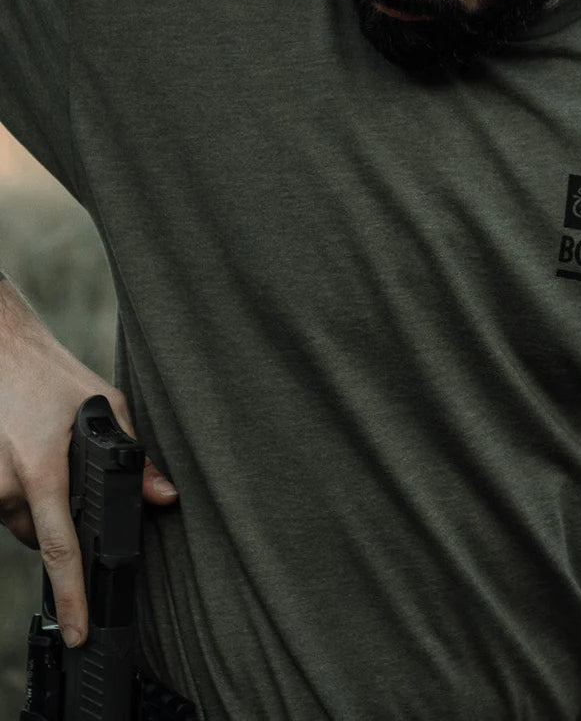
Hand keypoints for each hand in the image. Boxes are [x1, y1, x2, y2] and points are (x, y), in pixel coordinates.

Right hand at [0, 279, 177, 647]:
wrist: (1, 351)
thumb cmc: (51, 375)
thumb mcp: (104, 405)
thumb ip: (133, 456)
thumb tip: (163, 498)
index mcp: (42, 469)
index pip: (61, 547)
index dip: (72, 596)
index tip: (80, 630)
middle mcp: (6, 484)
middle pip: (44, 538)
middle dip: (67, 524)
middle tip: (76, 478)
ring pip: (23, 524)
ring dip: (42, 507)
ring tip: (50, 456)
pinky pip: (4, 507)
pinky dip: (21, 495)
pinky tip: (30, 458)